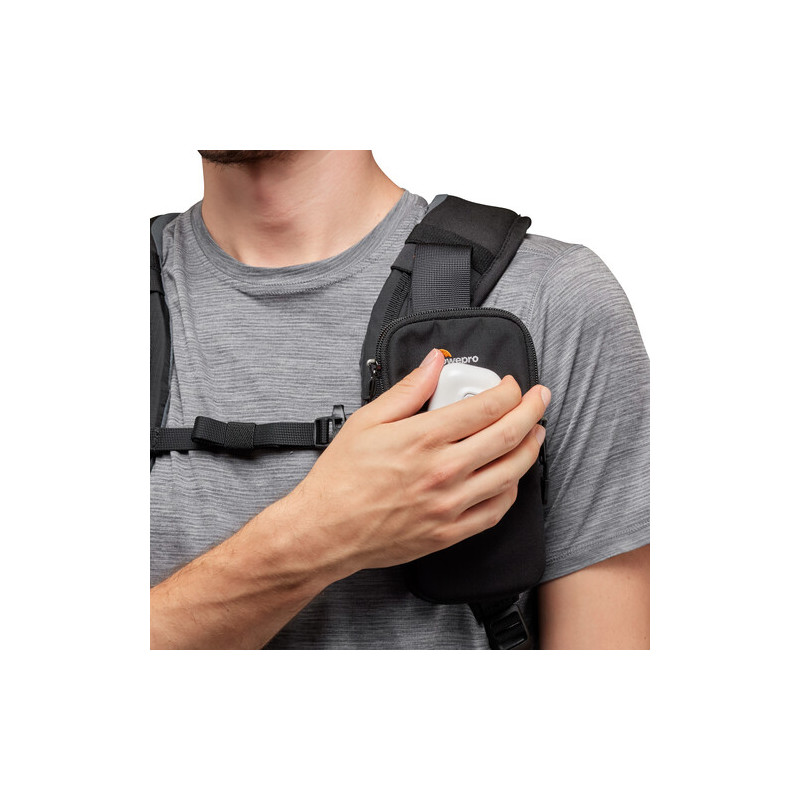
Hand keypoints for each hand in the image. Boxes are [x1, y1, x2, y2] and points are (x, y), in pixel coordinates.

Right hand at [278, 348, 550, 577]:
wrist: (326, 531)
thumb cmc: (341, 477)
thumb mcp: (367, 420)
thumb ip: (408, 389)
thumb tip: (434, 362)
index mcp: (424, 438)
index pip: (485, 407)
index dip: (508, 390)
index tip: (512, 384)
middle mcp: (443, 471)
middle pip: (508, 436)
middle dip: (532, 411)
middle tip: (539, 399)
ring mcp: (450, 504)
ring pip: (511, 473)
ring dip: (530, 449)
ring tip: (535, 434)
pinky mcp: (449, 532)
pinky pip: (496, 511)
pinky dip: (511, 490)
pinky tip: (511, 477)